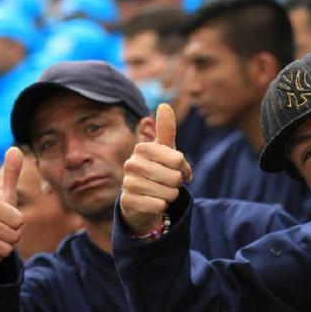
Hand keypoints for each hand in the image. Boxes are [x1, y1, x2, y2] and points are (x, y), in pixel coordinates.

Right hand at [0, 147, 23, 281]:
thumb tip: (15, 147)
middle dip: (12, 237)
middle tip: (0, 231)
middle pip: (14, 236)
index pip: (19, 221)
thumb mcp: (5, 195)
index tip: (6, 219)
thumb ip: (11, 173)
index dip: (17, 223)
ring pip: (5, 249)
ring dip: (4, 247)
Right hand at [120, 103, 191, 235]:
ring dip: (170, 196)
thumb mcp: (165, 150)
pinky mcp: (127, 202)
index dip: (183, 168)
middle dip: (177, 184)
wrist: (142, 198)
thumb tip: (164, 105)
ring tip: (161, 192)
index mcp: (142, 148)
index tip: (175, 168)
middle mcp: (131, 164)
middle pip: (174, 178)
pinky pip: (158, 206)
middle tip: (167, 182)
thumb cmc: (158, 170)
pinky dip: (162, 206)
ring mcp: (127, 183)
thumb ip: (166, 129)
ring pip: (168, 193)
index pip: (178, 160)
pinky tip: (155, 202)